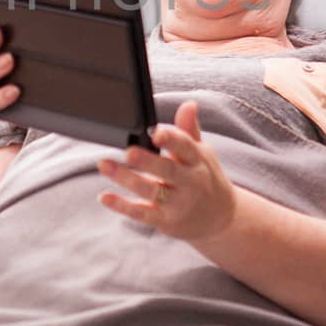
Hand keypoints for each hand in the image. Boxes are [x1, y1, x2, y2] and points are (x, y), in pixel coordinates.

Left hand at [96, 99, 237, 244]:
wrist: (220, 219)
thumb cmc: (205, 179)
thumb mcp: (202, 153)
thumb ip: (188, 130)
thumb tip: (188, 104)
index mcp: (198, 161)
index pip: (186, 147)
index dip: (172, 139)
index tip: (156, 132)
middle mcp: (190, 183)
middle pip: (168, 170)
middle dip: (148, 161)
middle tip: (129, 151)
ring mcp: (177, 204)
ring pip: (150, 191)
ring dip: (126, 179)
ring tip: (104, 165)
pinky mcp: (165, 221)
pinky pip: (141, 213)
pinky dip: (122, 206)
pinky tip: (105, 196)